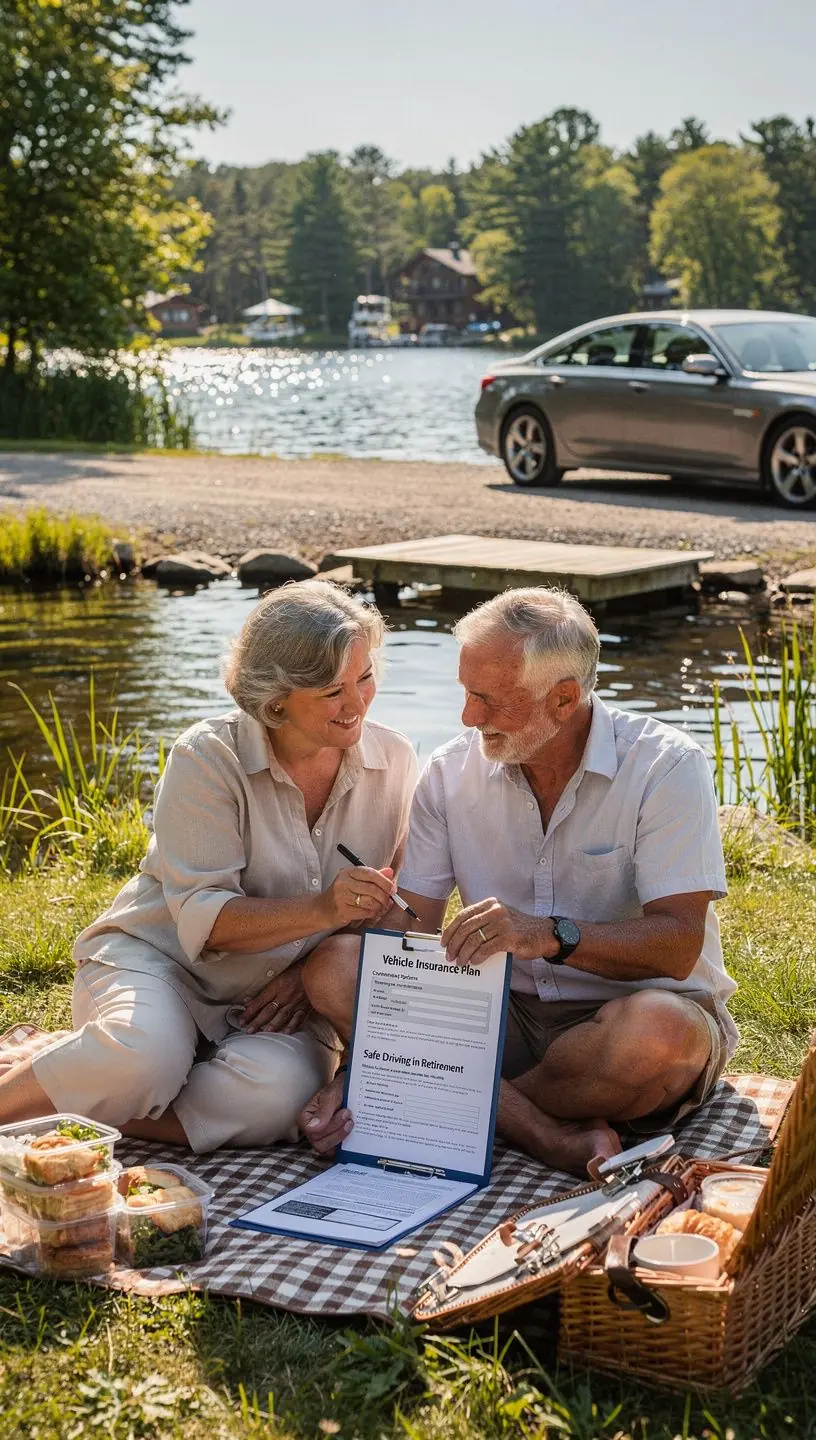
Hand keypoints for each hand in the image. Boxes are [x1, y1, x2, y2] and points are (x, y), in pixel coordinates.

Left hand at [238, 960, 312, 1033]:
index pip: (259, 1001)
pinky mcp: (305, 1006)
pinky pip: (299, 1017)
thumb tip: (249, 1001)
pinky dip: (293, 1025)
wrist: (316, 968)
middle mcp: (284, 995)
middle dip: (257, 1021)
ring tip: (265, 1032)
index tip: (241, 1020)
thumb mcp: (278, 977)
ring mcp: (295, 1002)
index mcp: (276, 987)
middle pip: (269, 1010)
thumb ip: (264, 991)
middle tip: (248, 1030)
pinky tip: (286, 1032)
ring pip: (282, 1015)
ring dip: (273, 1024)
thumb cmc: (295, 971)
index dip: (249, 1011)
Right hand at [297, 1072, 352, 1155]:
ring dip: (342, 1137)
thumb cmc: (337, 1089)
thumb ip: (323, 1110)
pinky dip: (347, 1143)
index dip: (328, 1126)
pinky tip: (354, 1131)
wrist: (348, 1090)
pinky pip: (338, 1151)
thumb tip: (313, 1128)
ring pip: (329, 1150)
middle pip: (320, 1144)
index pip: (311, 1132)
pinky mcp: (334, 1143)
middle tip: (348, 1115)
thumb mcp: (331, 1095)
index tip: (344, 1113)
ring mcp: (322, 1139)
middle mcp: (311, 1132)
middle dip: (337, 1131)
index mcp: (305, 1119)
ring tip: (351, 1122)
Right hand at [319, 864, 394, 928]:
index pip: (371, 873)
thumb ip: (373, 876)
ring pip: (370, 902)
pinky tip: (371, 912)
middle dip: (384, 896)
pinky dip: (372, 913)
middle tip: (388, 901)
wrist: (322, 909)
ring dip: (379, 906)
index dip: (385, 882)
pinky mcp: (342, 911)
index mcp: (348, 872)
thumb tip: (389, 872)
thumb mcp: (355, 881)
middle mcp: (344, 882)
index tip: (393, 889)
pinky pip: (365, 912)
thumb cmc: (342, 894)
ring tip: (380, 907)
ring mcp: (342, 897)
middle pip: (372, 889)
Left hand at [442, 898, 556, 966]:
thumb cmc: (518, 929)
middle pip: (466, 928)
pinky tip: (474, 962)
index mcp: (490, 904)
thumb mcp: (499, 918)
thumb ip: (482, 922)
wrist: (544, 934)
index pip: (463, 915)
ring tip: (460, 962)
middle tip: (449, 956)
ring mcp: (502, 923)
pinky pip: (486, 949)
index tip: (444, 941)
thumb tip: (457, 938)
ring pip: (474, 939)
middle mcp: (495, 910)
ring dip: (464, 953)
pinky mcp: (509, 937)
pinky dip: (477, 957)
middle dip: (454, 944)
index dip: (450, 930)